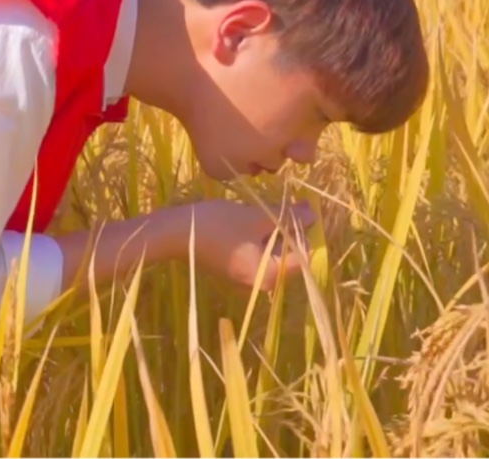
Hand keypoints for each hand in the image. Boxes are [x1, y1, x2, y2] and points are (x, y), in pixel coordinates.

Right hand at [179, 198, 315, 288]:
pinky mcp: (235, 269)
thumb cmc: (218, 226)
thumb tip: (314, 214)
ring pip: (272, 252)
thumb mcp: (255, 217)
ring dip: (273, 230)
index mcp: (270, 277)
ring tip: (264, 209)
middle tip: (283, 204)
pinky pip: (257, 252)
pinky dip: (258, 236)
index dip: (305, 232)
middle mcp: (260, 284)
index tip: (299, 209)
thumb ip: (287, 217)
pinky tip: (250, 219)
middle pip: (288, 255)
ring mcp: (246, 278)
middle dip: (288, 229)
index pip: (303, 257)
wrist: (175, 232)